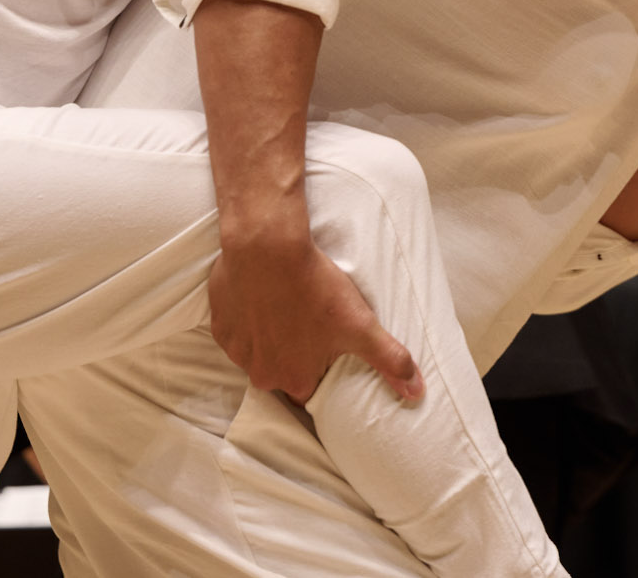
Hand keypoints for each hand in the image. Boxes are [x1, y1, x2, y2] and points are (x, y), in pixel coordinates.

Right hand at [209, 235, 424, 403]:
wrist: (267, 246)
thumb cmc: (314, 286)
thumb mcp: (359, 324)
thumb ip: (389, 359)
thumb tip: (417, 392)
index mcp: (292, 379)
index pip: (310, 391)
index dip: (320, 371)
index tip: (327, 351)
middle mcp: (260, 372)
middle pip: (281, 373)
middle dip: (294, 355)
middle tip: (309, 325)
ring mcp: (236, 349)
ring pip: (257, 353)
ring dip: (270, 338)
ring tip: (288, 309)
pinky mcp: (219, 323)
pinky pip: (237, 331)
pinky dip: (249, 319)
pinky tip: (264, 300)